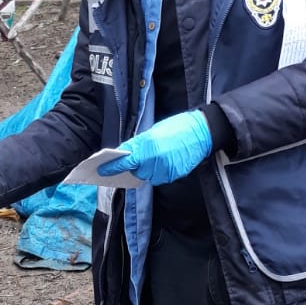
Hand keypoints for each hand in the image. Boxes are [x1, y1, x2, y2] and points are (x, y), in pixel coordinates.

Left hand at [98, 110, 212, 185]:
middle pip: (136, 171)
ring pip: (148, 176)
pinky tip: (165, 160)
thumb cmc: (177, 126)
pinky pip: (159, 177)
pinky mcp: (174, 175)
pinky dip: (158, 171)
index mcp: (148, 147)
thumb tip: (124, 153)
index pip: (125, 161)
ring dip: (147, 169)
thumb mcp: (153, 131)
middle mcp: (155, 161)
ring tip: (156, 156)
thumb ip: (138, 144)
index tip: (102, 170)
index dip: (112, 167)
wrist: (203, 132)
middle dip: (134, 166)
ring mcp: (166, 170)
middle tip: (139, 157)